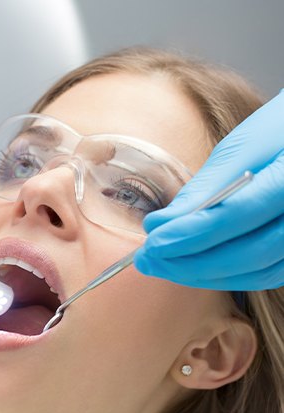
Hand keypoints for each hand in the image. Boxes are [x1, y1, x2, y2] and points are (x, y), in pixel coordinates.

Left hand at [134, 90, 283, 289]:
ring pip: (258, 272)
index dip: (191, 234)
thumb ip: (206, 188)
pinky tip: (193, 268)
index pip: (238, 214)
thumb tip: (159, 225)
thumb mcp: (243, 146)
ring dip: (204, 275)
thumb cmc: (278, 132)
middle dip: (191, 263)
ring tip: (162, 265)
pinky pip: (265, 274)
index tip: (152, 242)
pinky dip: (226, 276)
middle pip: (250, 253)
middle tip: (148, 261)